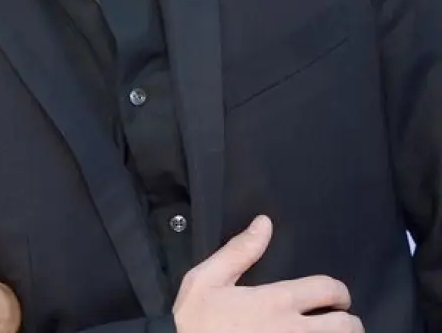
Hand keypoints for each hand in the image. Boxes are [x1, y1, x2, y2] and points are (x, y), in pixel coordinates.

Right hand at [173, 215, 362, 331]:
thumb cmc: (196, 320)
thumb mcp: (207, 279)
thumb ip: (239, 251)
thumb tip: (264, 222)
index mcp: (277, 301)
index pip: (328, 289)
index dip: (338, 291)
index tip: (334, 297)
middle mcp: (294, 330)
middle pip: (346, 325)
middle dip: (348, 320)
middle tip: (337, 320)